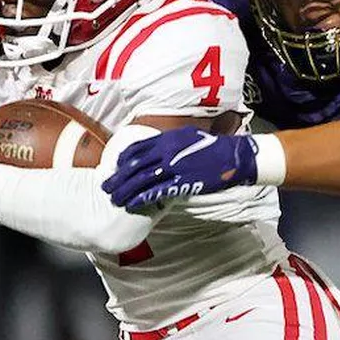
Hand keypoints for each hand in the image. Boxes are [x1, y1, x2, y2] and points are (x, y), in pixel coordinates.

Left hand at [102, 126, 257, 211]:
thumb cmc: (211, 146)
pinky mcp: (183, 183)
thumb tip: (154, 148)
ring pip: (142, 180)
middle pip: (134, 166)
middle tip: (106, 187)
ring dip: (126, 190)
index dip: (122, 160)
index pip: (136, 149)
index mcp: (167, 139)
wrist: (233, 156)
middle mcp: (167, 152)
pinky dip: (142, 198)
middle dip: (118, 178)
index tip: (115, 169)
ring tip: (115, 198)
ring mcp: (174, 168)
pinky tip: (133, 204)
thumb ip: (168, 142)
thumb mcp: (187, 136)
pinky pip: (157, 192)